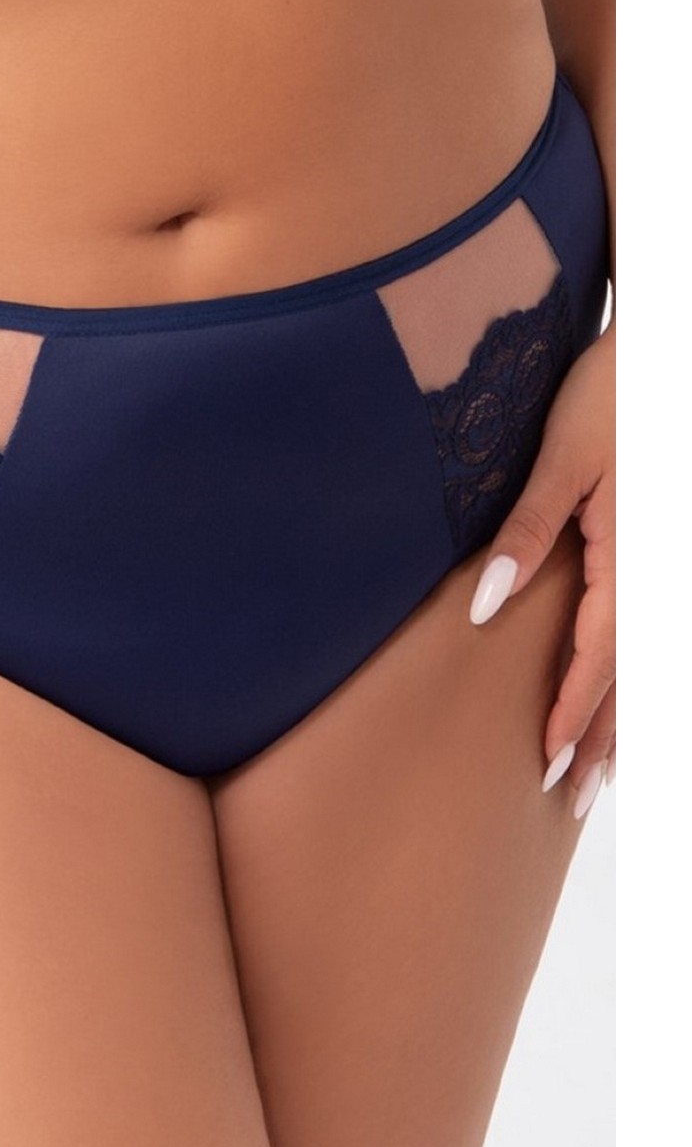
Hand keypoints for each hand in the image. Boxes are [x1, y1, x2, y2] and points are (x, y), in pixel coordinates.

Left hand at [467, 320, 614, 818]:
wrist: (659, 353)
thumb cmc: (611, 395)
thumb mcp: (562, 460)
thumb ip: (526, 534)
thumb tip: (484, 604)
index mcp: (631, 561)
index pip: (599, 660)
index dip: (571, 713)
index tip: (545, 763)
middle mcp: (656, 574)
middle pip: (631, 677)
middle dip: (600, 738)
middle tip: (571, 794)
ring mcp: (663, 565)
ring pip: (647, 661)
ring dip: (623, 719)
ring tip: (598, 771)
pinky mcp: (658, 550)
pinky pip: (649, 631)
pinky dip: (636, 676)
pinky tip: (622, 695)